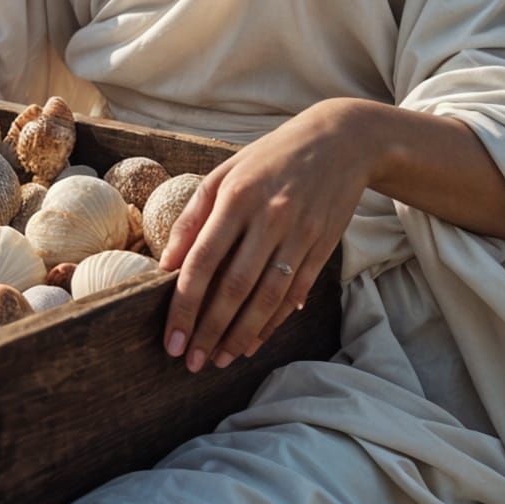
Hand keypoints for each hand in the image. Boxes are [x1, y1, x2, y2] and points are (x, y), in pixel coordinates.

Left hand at [158, 98, 385, 372]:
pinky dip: (273, 322)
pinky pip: (294, 294)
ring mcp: (299, 234)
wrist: (338, 141)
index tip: (172, 339)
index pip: (203, 261)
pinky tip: (254, 342)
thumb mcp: (225, 173)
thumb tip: (167, 266)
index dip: (185, 305)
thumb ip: (193, 216)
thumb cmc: (269, 157)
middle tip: (191, 362)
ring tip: (220, 359)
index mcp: (236, 196)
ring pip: (267, 297)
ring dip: (241, 335)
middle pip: (235, 286)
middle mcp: (268, 217)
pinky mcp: (322, 247)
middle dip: (210, 330)